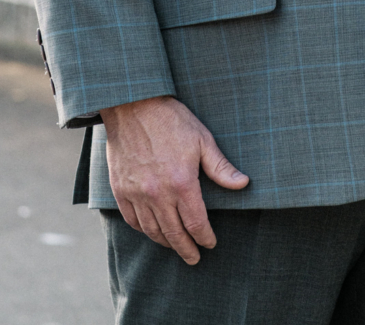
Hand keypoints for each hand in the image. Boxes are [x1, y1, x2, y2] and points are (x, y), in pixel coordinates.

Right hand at [101, 95, 248, 262]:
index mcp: (181, 183)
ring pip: (152, 231)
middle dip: (186, 249)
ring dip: (166, 243)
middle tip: (194, 258)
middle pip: (174, 233)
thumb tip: (243, 184)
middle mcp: (157, 194)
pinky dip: (144, 230)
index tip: (210, 243)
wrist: (133, 105)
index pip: (196, 223)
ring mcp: (136, 194)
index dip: (205, 237)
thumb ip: (220, 167)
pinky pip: (132, 220)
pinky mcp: (121, 190)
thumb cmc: (171, 120)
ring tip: (176, 246)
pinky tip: (152, 231)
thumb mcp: (202, 139)